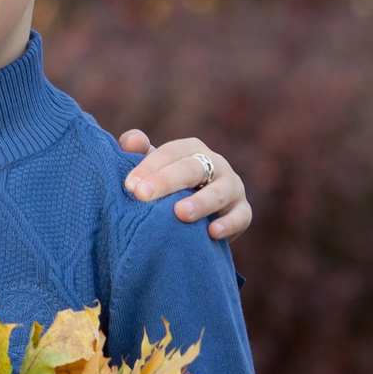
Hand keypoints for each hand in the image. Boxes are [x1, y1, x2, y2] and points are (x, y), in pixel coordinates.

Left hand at [120, 130, 250, 241]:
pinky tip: (213, 232)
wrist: (195, 219)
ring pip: (218, 192)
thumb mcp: (151, 169)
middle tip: (142, 195)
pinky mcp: (243, 211)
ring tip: (180, 213)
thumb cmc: (167, 188)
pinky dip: (229, 224)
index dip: (149, 166)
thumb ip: (136, 152)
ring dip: (200, 202)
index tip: (130, 185)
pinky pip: (241, 216)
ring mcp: (232, 187)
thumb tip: (132, 141)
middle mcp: (216, 163)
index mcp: (192, 149)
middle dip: (166, 181)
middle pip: (192, 168)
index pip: (171, 153)